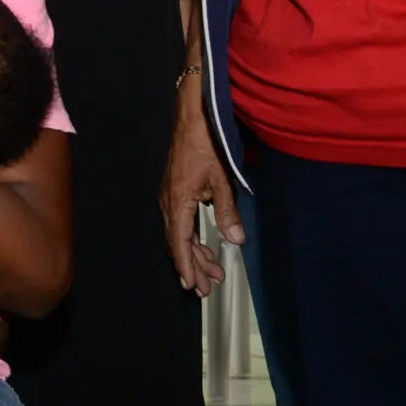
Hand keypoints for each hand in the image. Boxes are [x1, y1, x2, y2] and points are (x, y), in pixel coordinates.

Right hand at [160, 83, 240, 296]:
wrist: (192, 116)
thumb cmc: (205, 143)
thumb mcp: (221, 178)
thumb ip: (227, 210)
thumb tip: (236, 240)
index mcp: (178, 201)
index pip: (179, 241)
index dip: (186, 265)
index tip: (192, 285)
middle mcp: (169, 202)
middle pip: (178, 242)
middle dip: (193, 266)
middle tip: (208, 288)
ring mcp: (170, 196)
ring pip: (180, 233)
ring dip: (195, 253)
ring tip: (213, 272)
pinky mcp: (176, 190)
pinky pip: (181, 222)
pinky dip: (192, 237)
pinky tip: (205, 243)